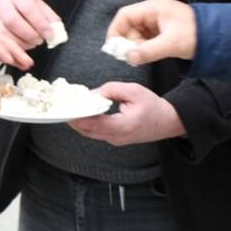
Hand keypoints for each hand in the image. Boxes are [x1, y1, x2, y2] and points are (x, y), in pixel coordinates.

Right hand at [0, 0, 60, 49]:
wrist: (3, 5)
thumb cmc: (24, 7)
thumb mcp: (39, 6)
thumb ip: (50, 18)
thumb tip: (58, 33)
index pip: (28, 8)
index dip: (40, 23)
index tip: (50, 34)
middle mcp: (3, 5)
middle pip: (13, 21)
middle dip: (30, 35)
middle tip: (40, 40)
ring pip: (5, 34)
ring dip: (22, 43)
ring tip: (33, 43)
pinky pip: (1, 43)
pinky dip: (15, 48)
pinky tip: (23, 47)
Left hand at [0, 31, 31, 79]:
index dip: (1, 49)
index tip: (9, 59)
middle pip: (1, 40)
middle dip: (15, 50)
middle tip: (27, 61)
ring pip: (5, 45)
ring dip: (17, 53)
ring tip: (28, 63)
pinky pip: (3, 52)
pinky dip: (13, 57)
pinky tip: (21, 63)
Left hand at [69, 82, 185, 144]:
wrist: (167, 121)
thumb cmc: (153, 106)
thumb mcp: (133, 90)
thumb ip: (112, 90)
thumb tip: (92, 93)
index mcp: (123, 126)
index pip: (94, 123)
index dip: (78, 116)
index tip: (67, 108)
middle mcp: (117, 137)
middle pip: (88, 131)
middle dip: (74, 119)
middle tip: (62, 107)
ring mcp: (115, 140)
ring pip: (90, 133)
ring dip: (79, 122)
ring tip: (70, 108)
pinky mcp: (115, 139)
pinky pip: (96, 133)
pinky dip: (87, 124)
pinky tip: (82, 113)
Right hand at [106, 0, 196, 63]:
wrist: (215, 37)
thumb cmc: (197, 34)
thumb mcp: (171, 43)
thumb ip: (148, 51)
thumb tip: (129, 57)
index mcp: (153, 7)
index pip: (125, 15)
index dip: (115, 30)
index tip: (114, 47)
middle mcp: (153, 12)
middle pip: (129, 25)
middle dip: (128, 42)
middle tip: (131, 57)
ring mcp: (156, 21)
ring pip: (136, 34)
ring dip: (136, 47)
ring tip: (143, 56)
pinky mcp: (160, 31)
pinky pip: (145, 39)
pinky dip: (143, 48)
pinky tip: (148, 55)